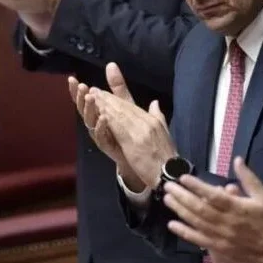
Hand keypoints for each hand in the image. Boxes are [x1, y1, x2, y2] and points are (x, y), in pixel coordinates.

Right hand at [67, 66, 144, 191]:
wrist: (138, 155)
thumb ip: (118, 87)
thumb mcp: (125, 103)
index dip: (77, 91)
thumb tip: (111, 64)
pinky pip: (101, 136)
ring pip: (90, 122)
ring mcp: (101, 135)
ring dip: (90, 109)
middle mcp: (96, 124)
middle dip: (81, 98)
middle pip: (84, 110)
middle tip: (80, 86)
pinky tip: (103, 118)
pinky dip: (101, 126)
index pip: (85, 99)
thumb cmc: (128, 129)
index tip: (72, 79)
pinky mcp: (108, 146)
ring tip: (90, 97)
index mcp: (98, 113)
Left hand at [90, 63, 176, 188]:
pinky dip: (108, 119)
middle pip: (124, 107)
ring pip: (120, 115)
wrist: (169, 172)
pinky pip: (118, 127)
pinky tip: (99, 114)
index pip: (132, 106)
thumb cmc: (166, 157)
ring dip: (105, 105)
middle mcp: (147, 122)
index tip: (104, 93)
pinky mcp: (133, 142)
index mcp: (153, 120)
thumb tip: (154, 102)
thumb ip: (157, 116)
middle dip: (108, 98)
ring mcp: (141, 131)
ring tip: (93, 98)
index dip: (117, 99)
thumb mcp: (164, 133)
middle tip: (94, 91)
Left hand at [164, 157, 262, 262]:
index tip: (183, 178)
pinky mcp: (217, 248)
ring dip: (180, 210)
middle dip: (182, 196)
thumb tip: (237, 160)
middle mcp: (226, 222)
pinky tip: (172, 224)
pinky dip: (184, 232)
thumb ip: (249, 179)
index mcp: (238, 207)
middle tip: (168, 186)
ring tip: (167, 199)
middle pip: (200, 208)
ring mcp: (220, 236)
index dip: (197, 186)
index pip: (213, 195)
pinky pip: (198, 239)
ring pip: (196, 222)